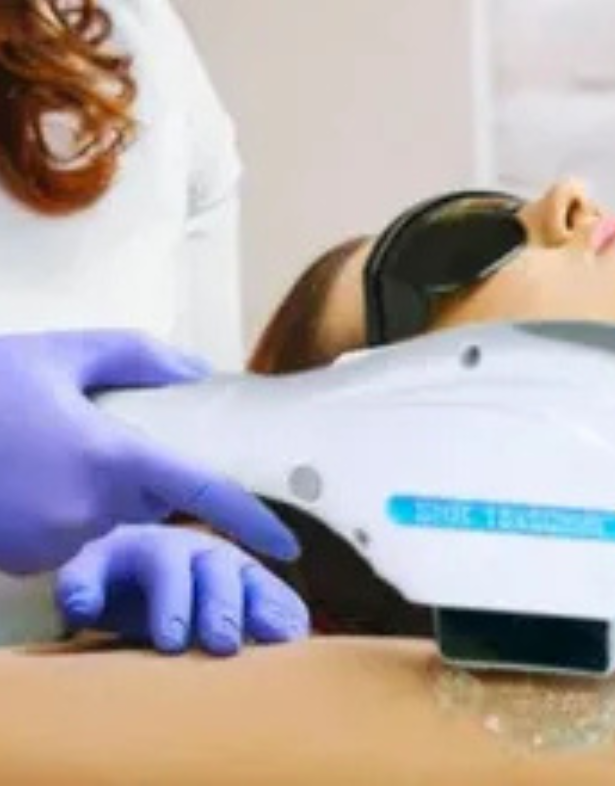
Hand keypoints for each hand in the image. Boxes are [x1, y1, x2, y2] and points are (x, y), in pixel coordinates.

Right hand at [0, 330, 297, 574]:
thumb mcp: (61, 353)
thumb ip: (139, 357)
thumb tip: (199, 371)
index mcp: (112, 459)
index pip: (203, 494)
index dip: (251, 519)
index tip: (288, 543)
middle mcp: (92, 511)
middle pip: (157, 502)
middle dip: (149, 474)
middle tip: (102, 434)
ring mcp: (56, 542)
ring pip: (115, 518)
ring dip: (103, 490)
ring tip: (50, 448)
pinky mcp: (27, 560)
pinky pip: (74, 534)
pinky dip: (69, 508)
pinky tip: (29, 475)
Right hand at [55, 526, 309, 655]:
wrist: (114, 574)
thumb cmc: (186, 603)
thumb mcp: (229, 612)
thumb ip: (266, 617)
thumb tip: (298, 636)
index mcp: (230, 565)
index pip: (257, 581)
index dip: (269, 605)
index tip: (286, 637)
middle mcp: (193, 550)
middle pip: (216, 568)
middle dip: (223, 606)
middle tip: (224, 644)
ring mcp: (143, 549)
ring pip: (164, 565)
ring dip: (171, 601)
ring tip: (171, 642)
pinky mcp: (92, 563)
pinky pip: (85, 573)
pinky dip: (82, 590)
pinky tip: (82, 613)